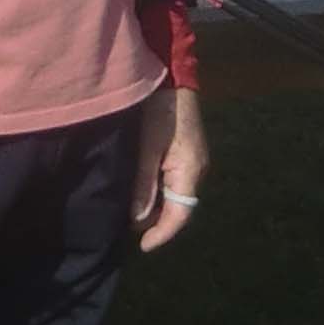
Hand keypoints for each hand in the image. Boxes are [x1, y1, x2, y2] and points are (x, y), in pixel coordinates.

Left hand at [135, 85, 205, 249]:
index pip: (180, 215)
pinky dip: (158, 192)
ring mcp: (192, 162)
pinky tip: (140, 192)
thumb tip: (139, 221)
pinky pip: (173, 183)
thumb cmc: (159, 110)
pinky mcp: (185, 154)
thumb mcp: (147, 148)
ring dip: (156, 207)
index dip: (161, 234)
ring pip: (175, 196)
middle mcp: (196, 171)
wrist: (173, 77)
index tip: (142, 247)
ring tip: (130, 213)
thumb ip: (143, 185)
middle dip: (156, 222)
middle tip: (127, 230)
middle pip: (178, 208)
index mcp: (190, 172)